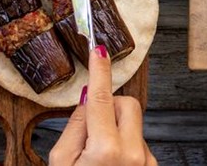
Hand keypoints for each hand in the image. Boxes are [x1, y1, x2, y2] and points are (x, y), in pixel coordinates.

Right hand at [49, 45, 154, 165]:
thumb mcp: (61, 162)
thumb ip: (73, 127)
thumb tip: (87, 102)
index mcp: (105, 149)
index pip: (102, 98)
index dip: (100, 71)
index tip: (99, 51)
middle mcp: (132, 153)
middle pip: (128, 104)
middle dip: (111, 105)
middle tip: (92, 125)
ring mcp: (145, 161)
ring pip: (133, 124)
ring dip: (116, 130)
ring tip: (99, 156)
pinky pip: (138, 142)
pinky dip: (124, 146)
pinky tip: (111, 164)